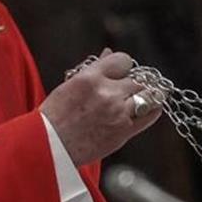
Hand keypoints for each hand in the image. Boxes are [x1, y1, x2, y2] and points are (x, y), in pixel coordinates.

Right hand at [40, 50, 161, 166]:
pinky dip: (151, 110)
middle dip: (132, 82)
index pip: (122, 60)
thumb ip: (93, 70)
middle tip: (125, 88)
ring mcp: (118, 113)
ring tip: (136, 98)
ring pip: (147, 95)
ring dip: (143, 95)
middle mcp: (107, 94)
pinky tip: (146, 109)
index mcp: (89, 78)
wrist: (49, 148)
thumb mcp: (69, 86)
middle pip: (137, 79)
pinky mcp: (124, 132)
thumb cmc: (53, 117)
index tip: (120, 72)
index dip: (122, 66)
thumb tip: (108, 53)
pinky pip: (149, 116)